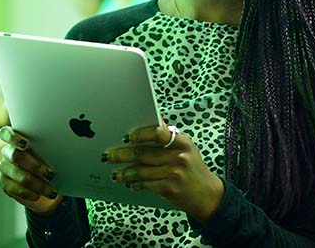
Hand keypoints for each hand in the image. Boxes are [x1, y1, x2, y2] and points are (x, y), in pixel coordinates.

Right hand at [0, 126, 62, 215]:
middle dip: (35, 166)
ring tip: (51, 190)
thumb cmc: (49, 163)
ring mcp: (4, 167)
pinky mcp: (4, 183)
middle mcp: (7, 151)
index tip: (25, 144)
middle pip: (15, 155)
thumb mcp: (51, 154)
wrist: (44, 187)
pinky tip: (38, 195)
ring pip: (18, 175)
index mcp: (17, 139)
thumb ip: (49, 149)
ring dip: (37, 184)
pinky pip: (14, 189)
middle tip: (51, 174)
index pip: (6, 133)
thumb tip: (62, 148)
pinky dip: (29, 193)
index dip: (13, 138)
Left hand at [104, 124, 224, 223]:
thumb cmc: (192, 167)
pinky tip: (129, 183)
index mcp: (182, 142)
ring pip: (141, 171)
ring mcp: (174, 174)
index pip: (158, 132)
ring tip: (115, 173)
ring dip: (125, 172)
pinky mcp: (170, 189)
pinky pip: (146, 185)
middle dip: (122, 155)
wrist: (207, 195)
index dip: (140, 134)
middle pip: (144, 154)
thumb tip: (153, 120)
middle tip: (108, 156)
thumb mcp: (186, 148)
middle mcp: (179, 157)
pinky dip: (135, 184)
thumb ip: (169, 136)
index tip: (127, 137)